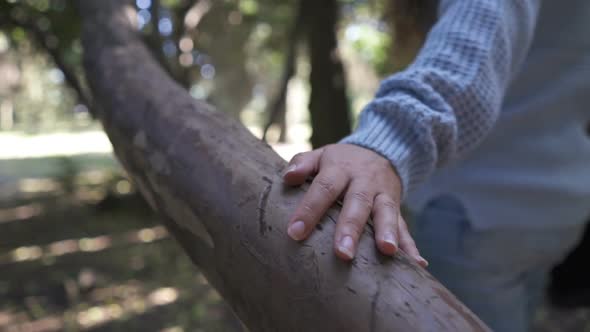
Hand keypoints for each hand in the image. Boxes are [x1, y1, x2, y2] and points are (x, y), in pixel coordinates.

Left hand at [283, 143, 426, 265]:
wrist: (380, 149)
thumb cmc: (340, 161)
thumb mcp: (321, 155)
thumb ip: (302, 164)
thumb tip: (288, 177)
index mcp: (340, 169)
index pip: (324, 188)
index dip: (310, 210)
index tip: (295, 232)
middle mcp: (364, 181)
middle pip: (357, 204)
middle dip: (351, 228)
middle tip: (342, 253)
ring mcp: (383, 194)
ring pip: (386, 212)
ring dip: (387, 232)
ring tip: (387, 251)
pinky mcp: (396, 206)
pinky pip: (405, 225)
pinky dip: (411, 244)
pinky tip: (418, 263)